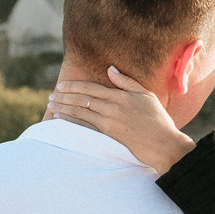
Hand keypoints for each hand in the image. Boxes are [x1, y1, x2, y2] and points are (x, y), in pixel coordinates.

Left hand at [47, 62, 195, 172]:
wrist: (163, 144)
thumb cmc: (158, 119)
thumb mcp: (145, 95)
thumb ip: (126, 82)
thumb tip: (110, 69)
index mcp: (120, 96)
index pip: (91, 88)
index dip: (74, 86)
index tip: (61, 86)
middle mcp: (111, 107)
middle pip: (82, 99)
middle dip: (64, 96)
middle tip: (51, 95)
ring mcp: (109, 122)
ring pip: (80, 112)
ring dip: (64, 107)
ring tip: (51, 105)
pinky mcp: (107, 135)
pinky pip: (84, 126)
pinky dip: (71, 121)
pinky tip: (61, 118)